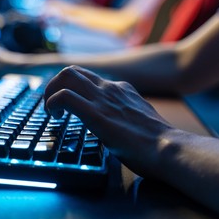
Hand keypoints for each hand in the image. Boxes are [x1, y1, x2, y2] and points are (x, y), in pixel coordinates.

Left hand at [44, 66, 173, 176]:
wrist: (168, 148)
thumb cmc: (158, 141)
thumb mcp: (140, 120)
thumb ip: (127, 115)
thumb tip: (119, 123)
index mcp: (122, 89)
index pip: (90, 79)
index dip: (74, 89)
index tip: (68, 106)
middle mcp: (111, 88)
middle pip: (74, 71)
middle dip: (56, 84)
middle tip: (53, 106)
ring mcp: (103, 99)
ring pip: (67, 75)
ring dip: (51, 90)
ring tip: (52, 111)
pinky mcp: (96, 114)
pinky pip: (64, 97)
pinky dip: (52, 102)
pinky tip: (55, 117)